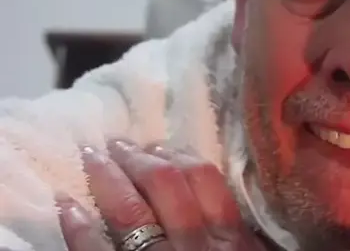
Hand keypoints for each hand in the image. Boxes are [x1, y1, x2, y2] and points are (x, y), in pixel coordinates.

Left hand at [58, 139, 267, 250]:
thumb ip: (246, 240)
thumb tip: (227, 207)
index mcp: (230, 241)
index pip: (202, 179)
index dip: (175, 155)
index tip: (157, 146)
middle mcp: (197, 247)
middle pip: (165, 185)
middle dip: (138, 158)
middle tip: (119, 144)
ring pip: (131, 211)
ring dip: (107, 178)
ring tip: (93, 157)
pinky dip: (79, 228)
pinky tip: (68, 206)